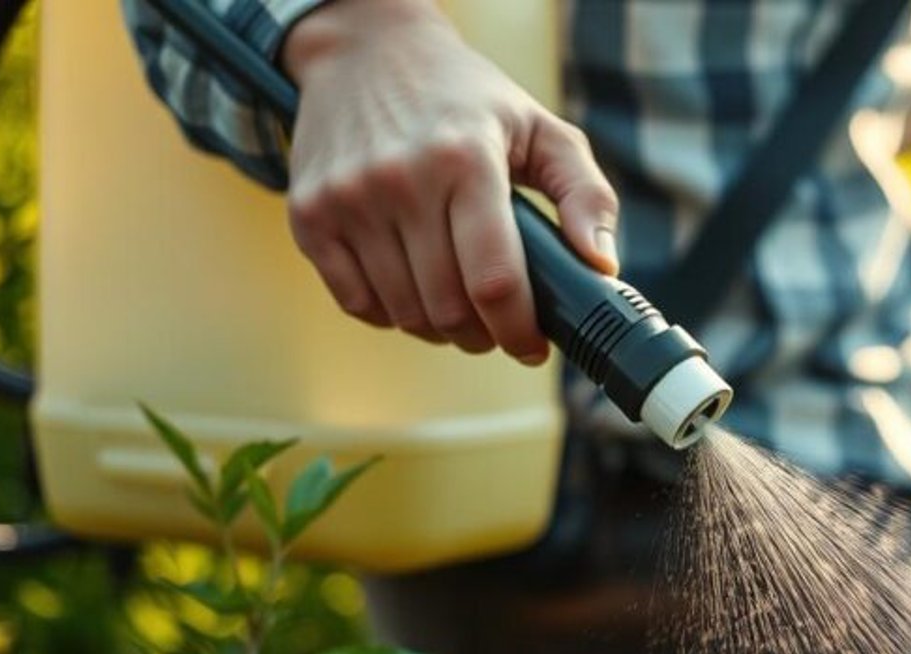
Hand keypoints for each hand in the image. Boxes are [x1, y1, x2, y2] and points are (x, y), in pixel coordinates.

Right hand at [280, 0, 617, 359]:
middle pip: (449, 308)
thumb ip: (586, 194)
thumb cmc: (465, 97)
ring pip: (405, 313)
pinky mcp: (309, 215)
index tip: (533, 346)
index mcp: (466, 159)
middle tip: (496, 323)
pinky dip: (391, 314)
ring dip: (439, 329)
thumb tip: (601, 267)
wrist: (364, 50)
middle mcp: (401, 179)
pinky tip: (412, 290)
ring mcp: (347, 199)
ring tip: (459, 307)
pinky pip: (356, 303)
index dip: (519, 331)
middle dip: (483, 334)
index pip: (495, 280)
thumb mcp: (540, 128)